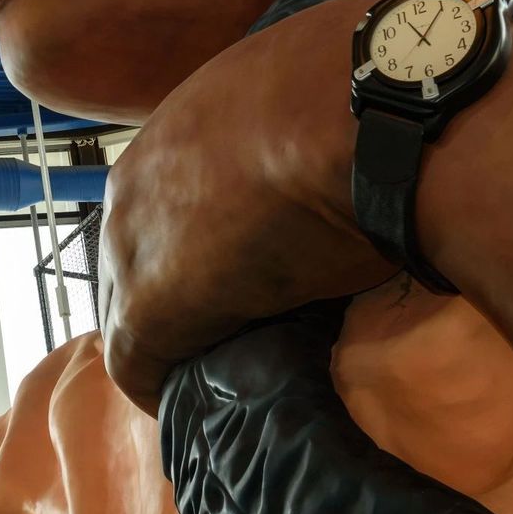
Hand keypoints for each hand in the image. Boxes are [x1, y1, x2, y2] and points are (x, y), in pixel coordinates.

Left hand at [96, 0, 400, 412]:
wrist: (386, 116)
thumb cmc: (386, 101)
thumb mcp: (334, 101)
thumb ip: (322, 127)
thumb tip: (374, 150)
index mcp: (187, 120)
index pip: (170, 194)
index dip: (200, 240)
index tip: (240, 277)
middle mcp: (141, 170)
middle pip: (133, 250)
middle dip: (171, 293)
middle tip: (227, 336)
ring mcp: (136, 236)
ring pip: (126, 306)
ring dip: (168, 343)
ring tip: (215, 377)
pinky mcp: (150, 301)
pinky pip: (136, 359)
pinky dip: (164, 388)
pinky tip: (199, 412)